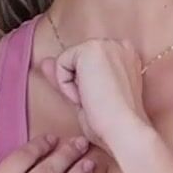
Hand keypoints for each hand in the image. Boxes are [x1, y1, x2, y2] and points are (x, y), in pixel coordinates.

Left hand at [37, 39, 152, 151]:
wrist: (123, 128)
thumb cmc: (113, 122)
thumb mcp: (89, 96)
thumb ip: (70, 76)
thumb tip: (46, 61)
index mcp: (126, 57)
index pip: (90, 64)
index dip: (87, 86)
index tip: (100, 101)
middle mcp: (120, 45)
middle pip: (78, 60)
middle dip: (79, 83)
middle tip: (95, 102)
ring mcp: (106, 44)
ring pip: (69, 61)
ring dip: (73, 85)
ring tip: (92, 99)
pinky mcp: (91, 48)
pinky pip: (61, 63)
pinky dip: (65, 85)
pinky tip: (85, 95)